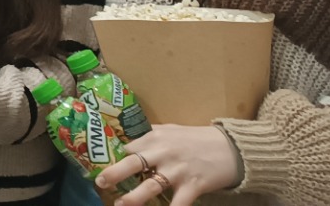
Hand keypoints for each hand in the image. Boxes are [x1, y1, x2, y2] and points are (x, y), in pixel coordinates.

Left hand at [96, 124, 240, 205]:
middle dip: (114, 174)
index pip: (127, 148)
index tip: (97, 166)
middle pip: (133, 163)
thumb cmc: (196, 138)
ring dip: (134, 198)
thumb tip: (127, 141)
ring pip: (151, 186)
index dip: (111, 158)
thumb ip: (150, 136)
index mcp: (154, 138)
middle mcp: (163, 153)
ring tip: (120, 205)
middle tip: (100, 183)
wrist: (232, 147)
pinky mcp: (193, 186)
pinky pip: (179, 204)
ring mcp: (178, 170)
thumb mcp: (170, 130)